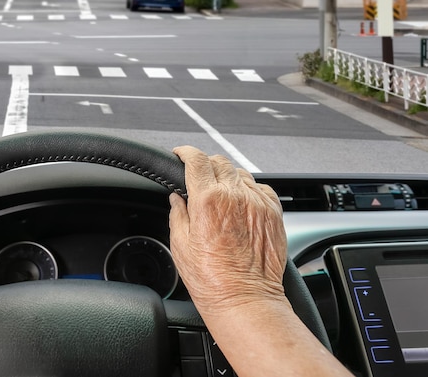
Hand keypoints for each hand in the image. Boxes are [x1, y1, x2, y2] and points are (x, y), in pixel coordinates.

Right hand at [168, 146, 287, 316]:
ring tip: (220, 195)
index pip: (196, 160)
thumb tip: (177, 198)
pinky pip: (261, 188)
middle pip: (219, 162)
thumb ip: (178, 213)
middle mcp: (235, 196)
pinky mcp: (274, 213)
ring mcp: (258, 203)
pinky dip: (249, 190)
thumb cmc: (211, 279)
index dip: (185, 152)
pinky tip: (241, 204)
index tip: (181, 154)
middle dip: (205, 165)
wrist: (245, 299)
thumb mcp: (180, 245)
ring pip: (241, 173)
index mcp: (208, 200)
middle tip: (198, 178)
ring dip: (227, 177)